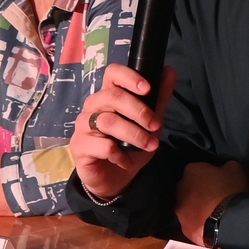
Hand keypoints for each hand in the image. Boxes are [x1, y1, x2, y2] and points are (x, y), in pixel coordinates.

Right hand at [70, 63, 160, 200]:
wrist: (116, 177)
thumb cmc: (130, 145)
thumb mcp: (150, 121)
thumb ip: (158, 97)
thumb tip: (169, 71)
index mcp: (109, 95)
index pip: (112, 73)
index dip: (129, 77)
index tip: (147, 88)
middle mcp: (93, 106)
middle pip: (112, 97)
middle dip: (139, 111)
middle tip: (156, 126)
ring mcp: (84, 125)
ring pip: (108, 121)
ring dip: (134, 134)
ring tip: (150, 145)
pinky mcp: (79, 146)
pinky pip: (102, 146)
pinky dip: (120, 155)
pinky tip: (126, 161)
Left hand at [176, 161, 248, 244]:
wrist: (231, 221)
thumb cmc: (232, 190)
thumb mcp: (235, 169)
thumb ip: (225, 167)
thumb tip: (225, 169)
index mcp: (191, 170)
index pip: (196, 170)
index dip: (207, 176)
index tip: (217, 181)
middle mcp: (180, 189)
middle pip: (188, 189)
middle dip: (198, 192)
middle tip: (214, 197)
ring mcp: (180, 211)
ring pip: (187, 208)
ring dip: (197, 209)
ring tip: (213, 214)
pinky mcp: (185, 228)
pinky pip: (192, 224)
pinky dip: (199, 225)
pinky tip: (211, 226)